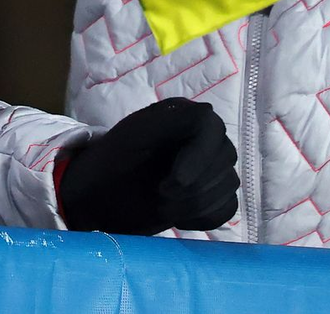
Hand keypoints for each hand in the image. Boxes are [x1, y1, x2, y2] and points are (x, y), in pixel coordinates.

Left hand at [57, 97, 238, 235]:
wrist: (100, 198)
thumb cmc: (111, 162)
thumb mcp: (134, 136)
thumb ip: (169, 120)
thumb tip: (208, 113)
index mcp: (181, 114)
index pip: (211, 126)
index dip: (200, 156)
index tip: (173, 183)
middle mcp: (200, 136)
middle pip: (225, 156)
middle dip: (194, 185)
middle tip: (160, 194)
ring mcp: (208, 165)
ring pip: (229, 183)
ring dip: (196, 203)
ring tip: (163, 205)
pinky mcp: (211, 194)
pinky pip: (228, 206)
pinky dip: (205, 216)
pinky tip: (179, 216)